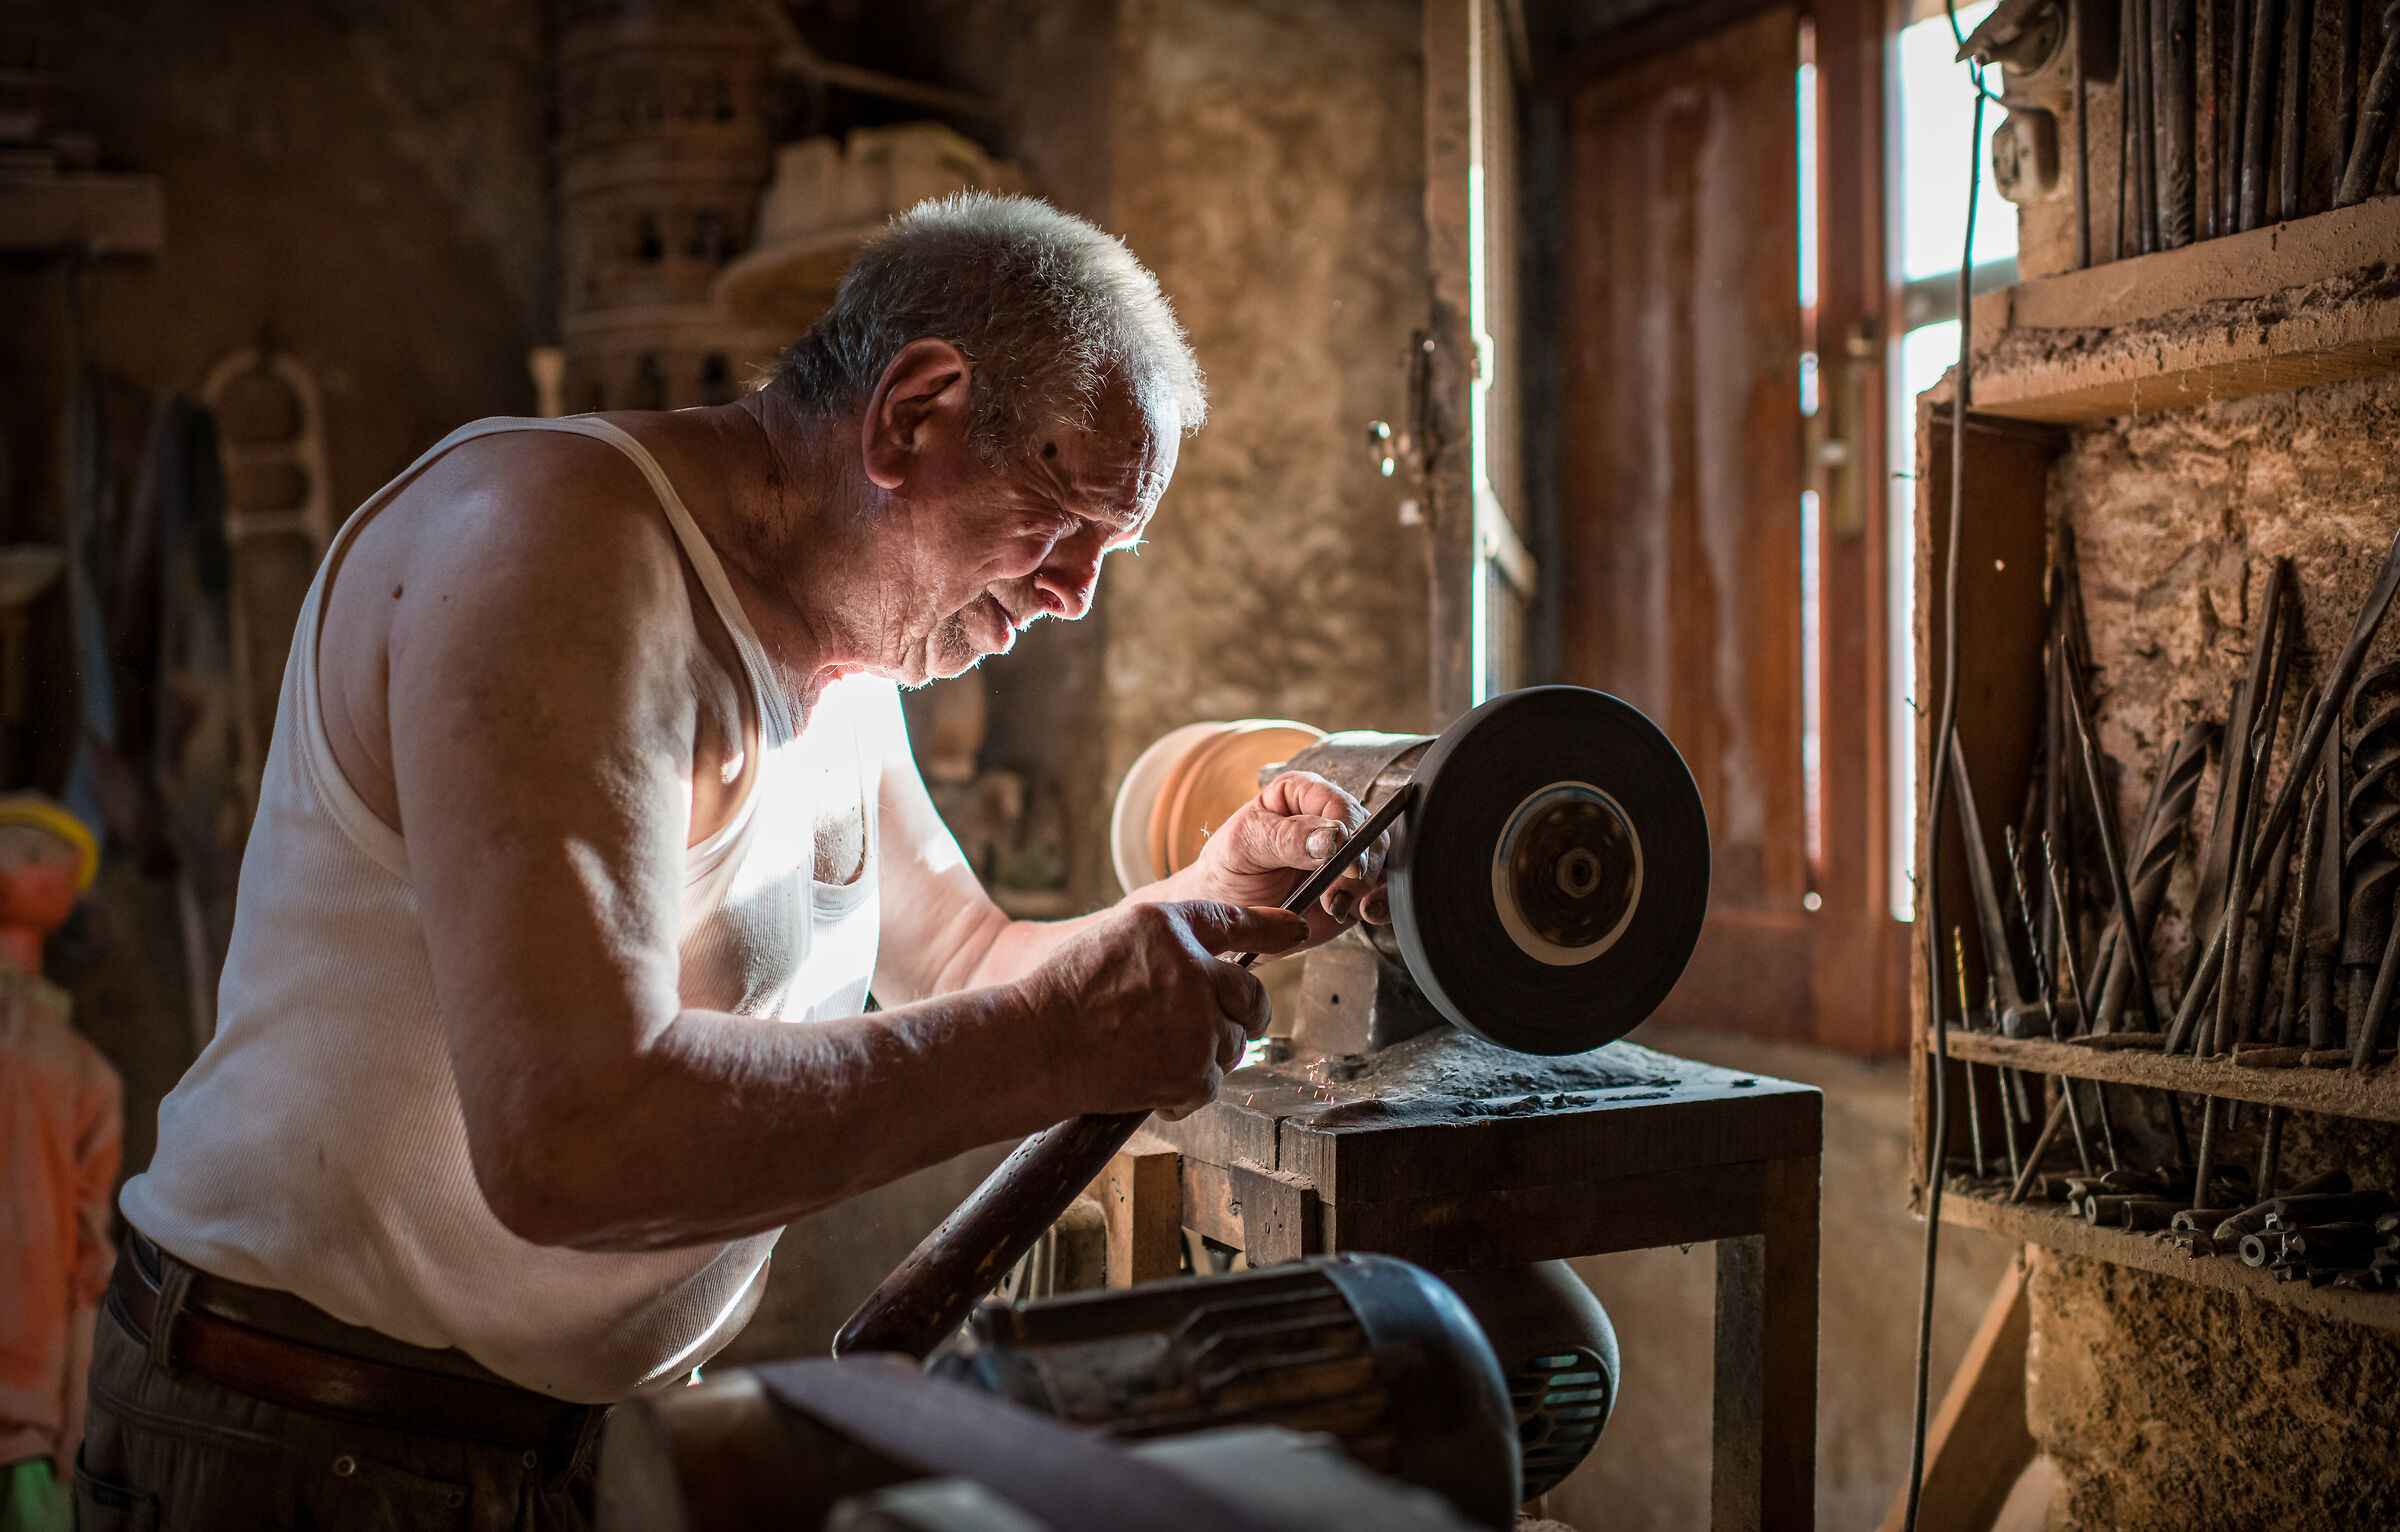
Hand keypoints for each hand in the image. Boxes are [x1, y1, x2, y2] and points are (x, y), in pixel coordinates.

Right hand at [1020, 901, 1308, 1118]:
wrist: (1033, 1048)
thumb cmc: (1060, 999)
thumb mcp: (1113, 942)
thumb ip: (1167, 947)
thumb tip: (1215, 968)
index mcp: (1166, 926)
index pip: (1233, 921)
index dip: (1270, 928)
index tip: (1296, 930)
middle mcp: (1190, 966)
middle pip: (1251, 994)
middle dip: (1245, 1015)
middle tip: (1214, 1029)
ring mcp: (1196, 1018)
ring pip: (1232, 1043)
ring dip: (1204, 1056)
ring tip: (1152, 1057)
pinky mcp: (1194, 1068)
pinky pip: (1211, 1084)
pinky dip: (1185, 1092)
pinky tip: (1149, 1084)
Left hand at [1184, 771, 1393, 946]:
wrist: (1226, 912)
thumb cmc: (1228, 868)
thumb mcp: (1245, 846)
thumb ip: (1287, 838)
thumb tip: (1333, 837)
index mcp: (1301, 794)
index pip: (1339, 803)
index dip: (1347, 832)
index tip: (1343, 862)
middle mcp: (1329, 820)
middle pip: (1369, 833)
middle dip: (1359, 866)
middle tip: (1336, 893)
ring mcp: (1344, 856)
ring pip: (1381, 862)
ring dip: (1369, 887)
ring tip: (1339, 906)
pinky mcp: (1352, 889)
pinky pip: (1380, 892)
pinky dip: (1380, 904)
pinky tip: (1364, 911)